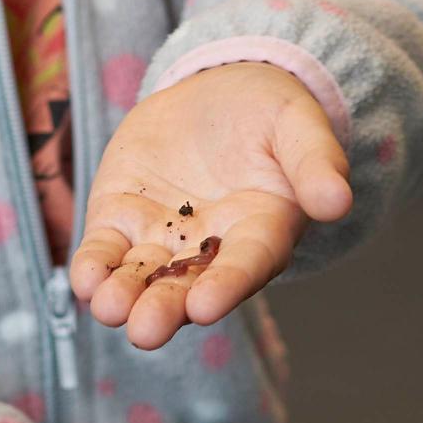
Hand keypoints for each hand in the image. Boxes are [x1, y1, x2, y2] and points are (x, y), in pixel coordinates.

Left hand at [69, 63, 351, 348]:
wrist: (216, 92)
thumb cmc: (268, 112)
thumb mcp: (298, 123)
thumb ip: (315, 161)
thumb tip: (337, 202)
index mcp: (263, 230)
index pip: (247, 264)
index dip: (227, 286)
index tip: (205, 306)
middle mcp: (211, 248)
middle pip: (188, 287)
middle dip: (165, 310)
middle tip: (145, 331)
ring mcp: (163, 237)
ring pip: (142, 278)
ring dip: (123, 297)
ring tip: (109, 308)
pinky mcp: (122, 218)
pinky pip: (105, 250)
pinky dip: (93, 266)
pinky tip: (85, 278)